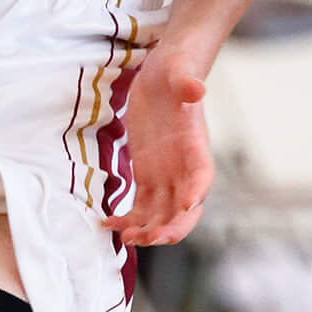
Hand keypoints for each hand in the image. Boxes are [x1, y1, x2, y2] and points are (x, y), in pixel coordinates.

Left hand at [105, 53, 212, 247]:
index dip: (196, 192)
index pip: (202, 176)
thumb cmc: (176, 73)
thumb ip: (188, 83)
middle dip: (170, 227)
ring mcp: (166, 176)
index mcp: (196, 146)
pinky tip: (109, 225)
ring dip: (147, 231)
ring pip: (161, 214)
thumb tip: (197, 88)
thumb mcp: (180, 73)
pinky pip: (141, 206)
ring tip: (126, 238)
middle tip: (149, 237)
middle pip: (185, 209)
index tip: (186, 206)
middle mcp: (184, 169)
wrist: (164, 75)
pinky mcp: (148, 177)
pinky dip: (128, 220)